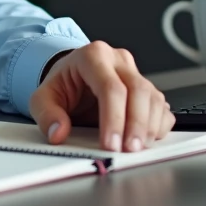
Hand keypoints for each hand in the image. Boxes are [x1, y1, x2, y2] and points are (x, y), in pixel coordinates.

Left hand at [28, 41, 174, 152]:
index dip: (113, 118)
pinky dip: (159, 124)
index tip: (110, 143)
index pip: (110, 87)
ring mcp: (135, 72)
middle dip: (136, 124)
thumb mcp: (43, 96)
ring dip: (150, 126)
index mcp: (93, 56)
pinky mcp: (147, 87)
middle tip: (129, 149)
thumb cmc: (63, 83)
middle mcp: (118, 60)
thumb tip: (58, 132)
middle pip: (138, 90)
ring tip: (137, 147)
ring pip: (153, 97)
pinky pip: (162, 105)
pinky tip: (148, 137)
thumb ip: (47, 114)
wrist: (73, 75)